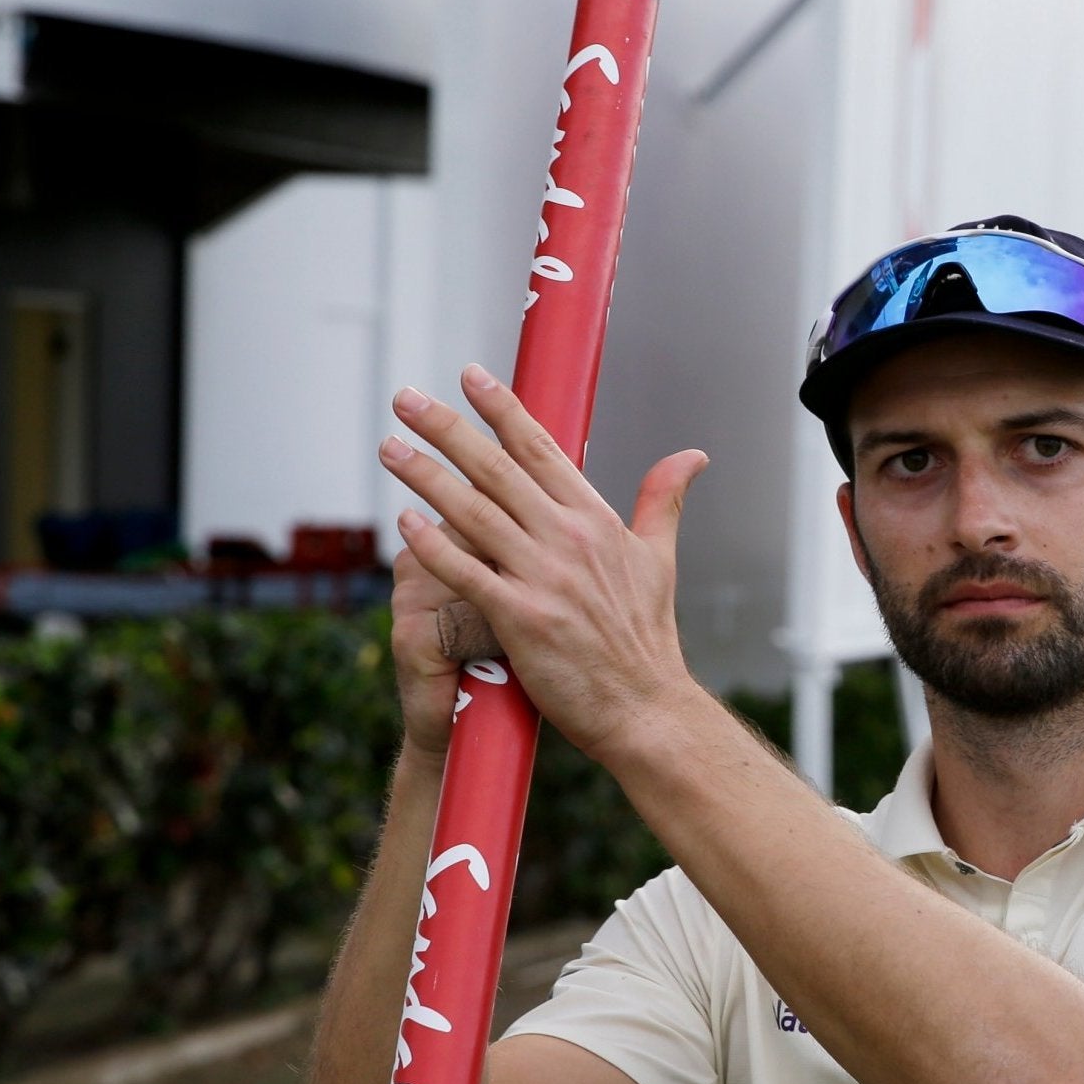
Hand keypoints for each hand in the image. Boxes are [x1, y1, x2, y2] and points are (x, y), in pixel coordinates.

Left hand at [378, 365, 709, 759]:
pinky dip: (434, 546)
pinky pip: (467, 573)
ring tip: (389, 448)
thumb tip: (693, 456)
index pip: (540, 449)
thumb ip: (664, 500)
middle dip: (447, 429)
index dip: (501, 408)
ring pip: (473, 512)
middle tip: (406, 398)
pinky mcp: (521, 619)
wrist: (645, 707)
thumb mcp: (660, 559)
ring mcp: (543, 577)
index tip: (470, 376)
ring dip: (426, 476)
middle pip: (496, 469)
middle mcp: (568, 538)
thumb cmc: (648, 638)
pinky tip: (405, 522)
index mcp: (596, 519)